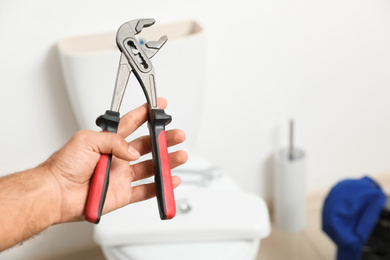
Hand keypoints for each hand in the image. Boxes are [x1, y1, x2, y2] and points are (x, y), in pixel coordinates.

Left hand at [45, 98, 186, 222]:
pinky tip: (170, 180)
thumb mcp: (87, 140)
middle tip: (176, 135)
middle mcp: (118, 157)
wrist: (56, 193)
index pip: (132, 123)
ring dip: (167, 162)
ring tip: (179, 156)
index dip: (146, 114)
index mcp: (109, 141)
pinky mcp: (123, 194)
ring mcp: (122, 176)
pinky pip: (146, 190)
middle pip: (147, 146)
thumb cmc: (64, 165)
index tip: (159, 106)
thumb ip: (114, 141)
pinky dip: (160, 186)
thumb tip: (133, 152)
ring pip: (151, 167)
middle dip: (164, 139)